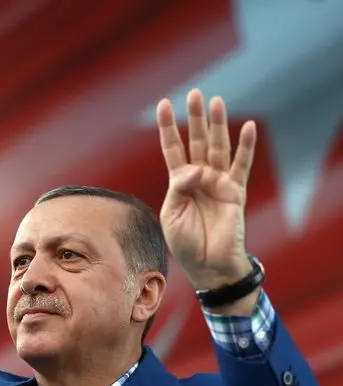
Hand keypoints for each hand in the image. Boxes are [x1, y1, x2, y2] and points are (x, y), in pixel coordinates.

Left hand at [156, 89, 255, 292]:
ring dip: (217, 125)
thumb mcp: (171, 215)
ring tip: (216, 101)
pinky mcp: (235, 192)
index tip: (163, 104)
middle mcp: (199, 177)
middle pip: (196, 141)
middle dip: (195, 118)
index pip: (172, 147)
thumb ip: (179, 189)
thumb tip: (196, 170)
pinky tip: (249, 127)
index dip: (168, 127)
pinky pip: (241, 166)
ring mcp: (218, 182)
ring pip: (217, 147)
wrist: (208, 265)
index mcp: (179, 182)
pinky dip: (246, 147)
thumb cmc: (185, 243)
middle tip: (195, 93)